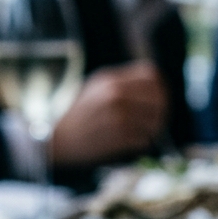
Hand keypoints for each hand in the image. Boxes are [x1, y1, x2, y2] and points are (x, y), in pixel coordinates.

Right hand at [50, 61, 167, 166]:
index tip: (159, 98)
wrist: (55, 138)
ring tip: (143, 132)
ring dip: (152, 129)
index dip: (160, 88)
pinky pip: (144, 140)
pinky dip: (141, 142)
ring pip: (154, 122)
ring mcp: (118, 116)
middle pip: (159, 98)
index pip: (152, 76)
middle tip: (157, 119)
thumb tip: (155, 88)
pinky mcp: (118, 138)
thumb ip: (122, 85)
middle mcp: (116, 95)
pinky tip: (131, 142)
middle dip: (162, 110)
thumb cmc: (77, 115)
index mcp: (111, 79)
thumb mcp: (96, 89)